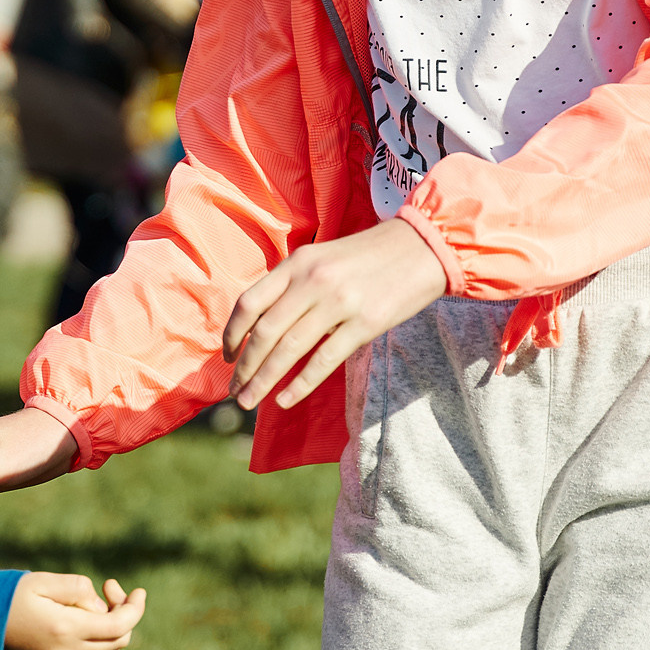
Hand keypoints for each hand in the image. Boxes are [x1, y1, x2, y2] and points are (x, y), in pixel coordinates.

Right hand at [4, 572, 146, 649]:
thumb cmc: (6, 597)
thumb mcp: (41, 581)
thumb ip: (77, 588)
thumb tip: (100, 606)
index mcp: (66, 629)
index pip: (120, 625)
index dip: (135, 608)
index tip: (139, 591)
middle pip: (118, 642)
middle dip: (123, 614)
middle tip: (108, 590)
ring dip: (111, 631)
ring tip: (92, 605)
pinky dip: (97, 646)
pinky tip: (82, 625)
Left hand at [225, 218, 445, 410]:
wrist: (421, 247)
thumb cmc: (367, 256)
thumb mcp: (322, 258)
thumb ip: (292, 285)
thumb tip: (261, 326)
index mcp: (297, 263)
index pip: (249, 303)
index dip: (232, 334)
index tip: (228, 358)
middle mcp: (312, 281)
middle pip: (265, 332)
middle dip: (245, 368)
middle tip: (234, 392)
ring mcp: (338, 303)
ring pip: (289, 350)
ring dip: (264, 381)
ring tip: (249, 401)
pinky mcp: (364, 324)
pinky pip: (323, 361)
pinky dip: (300, 385)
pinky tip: (285, 401)